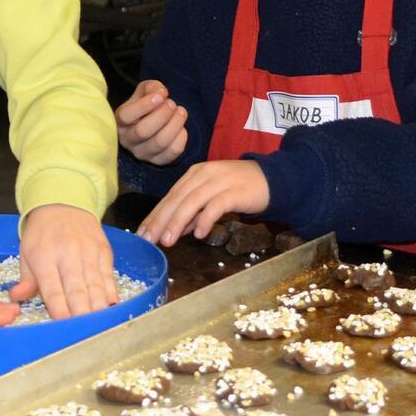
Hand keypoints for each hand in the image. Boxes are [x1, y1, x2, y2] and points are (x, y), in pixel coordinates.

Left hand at [10, 204, 117, 318]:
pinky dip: (111, 293)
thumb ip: (26, 279)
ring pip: (95, 284)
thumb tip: (17, 297)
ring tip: (100, 326)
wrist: (64, 204)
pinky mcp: (104, 251)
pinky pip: (109, 276)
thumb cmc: (42, 234)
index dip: (59, 309)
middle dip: (81, 313)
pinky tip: (113, 308)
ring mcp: (89, 253)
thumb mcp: (26, 253)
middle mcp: (68, 255)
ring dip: (98, 307)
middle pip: (77, 289)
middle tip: (84, 333)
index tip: (63, 326)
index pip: (53, 289)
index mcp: (44, 257)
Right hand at [116, 79, 188, 164]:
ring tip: (180, 112)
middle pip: (143, 131)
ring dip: (175, 124)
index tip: (160, 96)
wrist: (152, 121)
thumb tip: (162, 93)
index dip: (144, 105)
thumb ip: (152, 88)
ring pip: (160, 142)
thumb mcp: (145, 91)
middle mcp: (127, 140)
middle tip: (172, 103)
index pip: (126, 116)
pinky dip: (181, 137)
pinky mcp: (157, 161)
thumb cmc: (146, 105)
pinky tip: (181, 127)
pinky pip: (173, 151)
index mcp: (119, 121)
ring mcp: (142, 153)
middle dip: (162, 114)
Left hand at [135, 159, 269, 246]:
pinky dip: (206, 219)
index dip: (155, 215)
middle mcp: (204, 174)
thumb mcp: (211, 198)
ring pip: (193, 201)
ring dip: (178, 222)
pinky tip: (199, 234)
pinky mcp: (236, 191)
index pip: (170, 196)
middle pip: (177, 198)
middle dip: (160, 220)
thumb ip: (193, 212)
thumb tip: (174, 230)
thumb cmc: (239, 190)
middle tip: (149, 240)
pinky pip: (217, 205)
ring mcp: (220, 181)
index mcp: (194, 174)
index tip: (142, 234)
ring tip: (168, 241)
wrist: (273, 179)